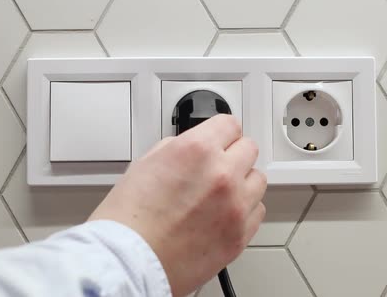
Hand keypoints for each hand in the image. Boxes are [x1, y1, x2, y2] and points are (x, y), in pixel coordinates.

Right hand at [89, 114, 266, 296]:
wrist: (128, 263)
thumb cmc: (128, 222)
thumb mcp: (145, 164)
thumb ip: (177, 149)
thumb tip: (191, 148)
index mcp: (197, 151)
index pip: (229, 124)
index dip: (221, 132)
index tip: (220, 137)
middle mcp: (222, 175)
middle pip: (248, 149)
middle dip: (232, 154)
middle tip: (217, 165)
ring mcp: (235, 206)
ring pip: (258, 180)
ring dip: (243, 181)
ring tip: (221, 192)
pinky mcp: (240, 235)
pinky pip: (257, 211)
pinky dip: (245, 209)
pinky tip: (225, 213)